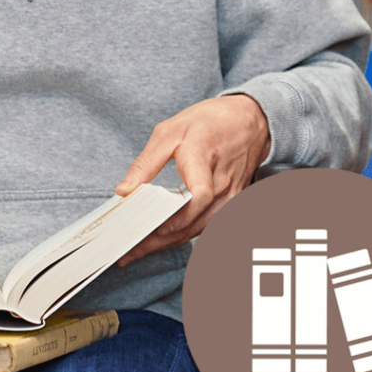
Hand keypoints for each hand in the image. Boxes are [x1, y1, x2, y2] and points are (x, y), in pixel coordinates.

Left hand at [114, 95, 270, 266]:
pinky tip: (163, 240)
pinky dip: (184, 235)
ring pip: (199, 229)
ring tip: (139, 251)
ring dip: (169, 243)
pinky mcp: (232, 203)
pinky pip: (206, 225)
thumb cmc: (207, 122)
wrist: (247, 119)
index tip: (151, 227)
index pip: (199, 195)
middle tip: (127, 252)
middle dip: (159, 240)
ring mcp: (231, 195)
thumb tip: (124, 190)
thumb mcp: (169, 131)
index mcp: (203, 157)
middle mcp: (221, 182)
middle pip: (193, 221)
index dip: (177, 216)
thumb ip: (146, 162)